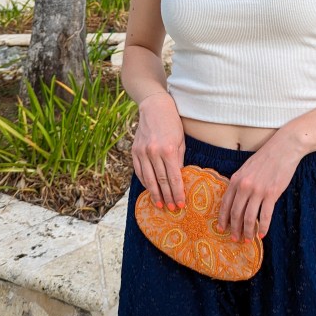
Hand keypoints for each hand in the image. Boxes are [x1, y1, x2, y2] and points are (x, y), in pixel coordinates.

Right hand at [131, 92, 185, 209]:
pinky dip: (144, 182)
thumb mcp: (181, 140)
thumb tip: (178, 178)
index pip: (173, 178)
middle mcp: (153, 152)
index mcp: (168, 150)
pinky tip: (150, 189)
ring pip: (148, 179)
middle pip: (161, 181)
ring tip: (160, 204)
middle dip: (167, 197)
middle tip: (172, 208)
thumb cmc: (172, 123)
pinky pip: (139, 171)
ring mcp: (142, 152)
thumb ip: (179, 160)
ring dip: (154, 193)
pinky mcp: (134, 151)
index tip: (180, 204)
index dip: (177, 193)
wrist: (154, 107)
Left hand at [217, 134, 302, 242]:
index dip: (222, 218)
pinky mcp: (272, 193)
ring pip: (249, 217)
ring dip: (248, 231)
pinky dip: (263, 227)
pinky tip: (262, 234)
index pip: (225, 203)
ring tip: (248, 240)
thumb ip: (240, 183)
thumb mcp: (246, 168)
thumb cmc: (265, 158)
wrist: (283, 148)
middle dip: (234, 229)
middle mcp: (244, 186)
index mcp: (236, 179)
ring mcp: (258, 190)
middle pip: (236, 213)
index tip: (221, 229)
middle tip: (234, 239)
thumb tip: (236, 201)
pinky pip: (265, 215)